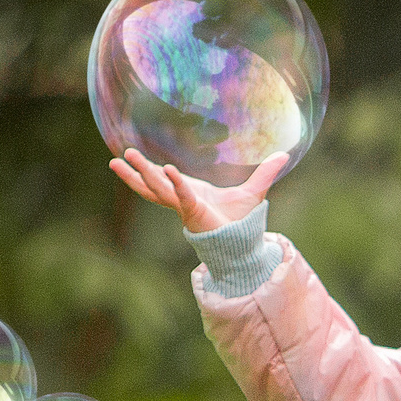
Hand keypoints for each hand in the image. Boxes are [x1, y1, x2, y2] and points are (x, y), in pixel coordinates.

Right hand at [109, 147, 288, 233]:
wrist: (245, 245)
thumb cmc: (243, 222)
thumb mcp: (255, 191)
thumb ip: (266, 173)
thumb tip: (285, 156)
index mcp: (189, 195)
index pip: (164, 182)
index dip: (149, 171)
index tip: (133, 159)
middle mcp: (182, 201)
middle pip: (152, 186)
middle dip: (135, 172)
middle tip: (116, 158)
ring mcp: (186, 207)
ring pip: (157, 189)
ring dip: (141, 174)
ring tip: (122, 159)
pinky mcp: (195, 212)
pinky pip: (183, 195)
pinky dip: (176, 183)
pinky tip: (168, 169)